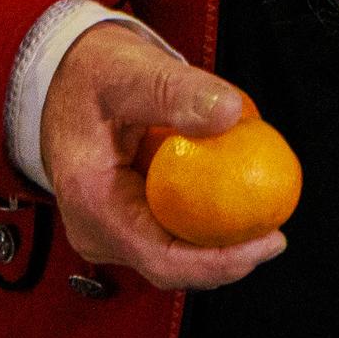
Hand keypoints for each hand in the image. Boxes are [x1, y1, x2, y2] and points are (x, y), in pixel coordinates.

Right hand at [37, 23, 286, 290]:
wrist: (63, 79)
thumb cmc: (93, 74)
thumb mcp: (131, 71)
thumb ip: (177, 90)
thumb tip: (229, 113)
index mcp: (92, 205)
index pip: (162, 258)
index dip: (220, 263)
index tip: (267, 242)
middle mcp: (96, 230)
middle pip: (172, 266)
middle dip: (228, 259)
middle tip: (275, 233)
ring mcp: (109, 230)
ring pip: (174, 254)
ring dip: (220, 243)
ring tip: (263, 219)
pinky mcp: (124, 221)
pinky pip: (171, 234)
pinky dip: (206, 222)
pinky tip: (239, 200)